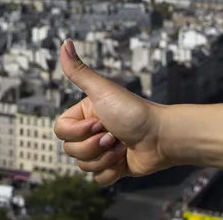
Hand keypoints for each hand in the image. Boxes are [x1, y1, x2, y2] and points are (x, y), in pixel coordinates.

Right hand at [54, 39, 171, 184]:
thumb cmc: (133, 111)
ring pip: (83, 166)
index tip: (100, 123)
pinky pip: (98, 179)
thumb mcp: (102, 90)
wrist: (162, 137)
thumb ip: (79, 70)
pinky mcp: (112, 167)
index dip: (78, 132)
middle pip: (71, 151)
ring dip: (106, 158)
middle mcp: (90, 132)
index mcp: (84, 114)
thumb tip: (64, 43)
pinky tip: (125, 160)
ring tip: (122, 147)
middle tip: (114, 135)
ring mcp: (101, 150)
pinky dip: (112, 172)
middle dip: (94, 146)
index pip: (61, 132)